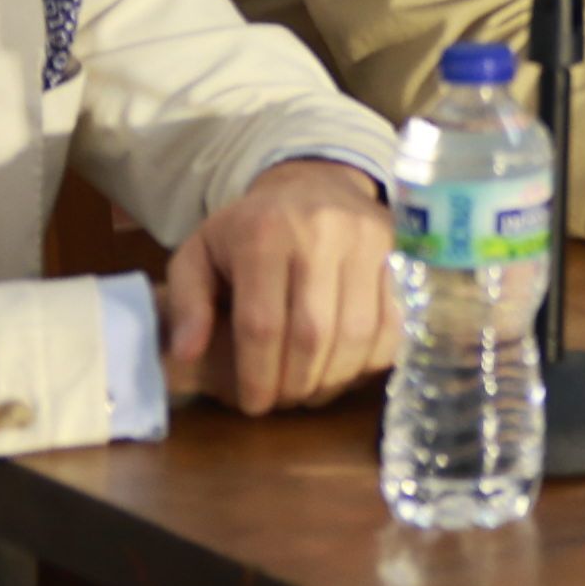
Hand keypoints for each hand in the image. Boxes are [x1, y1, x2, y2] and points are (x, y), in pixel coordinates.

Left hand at [158, 161, 396, 416]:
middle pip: (313, 333)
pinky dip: (372, 359)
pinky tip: (347, 371)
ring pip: (358, 332)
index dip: (258, 375)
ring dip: (334, 377)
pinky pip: (394, 321)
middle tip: (283, 402)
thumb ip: (186, 303)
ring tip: (312, 392)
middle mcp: (320, 233)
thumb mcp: (199, 254)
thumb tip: (186, 354)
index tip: (253, 404)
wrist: (313, 181)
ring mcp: (366, 241)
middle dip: (296, 382)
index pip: (262, 323)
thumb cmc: (249, 228)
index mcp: (263, 234)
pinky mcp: (398, 252)